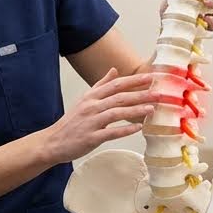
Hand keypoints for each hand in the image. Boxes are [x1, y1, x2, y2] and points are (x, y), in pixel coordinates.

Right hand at [38, 69, 154, 163]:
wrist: (53, 141)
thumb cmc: (71, 122)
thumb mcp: (84, 99)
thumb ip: (100, 85)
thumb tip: (114, 70)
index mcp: (91, 96)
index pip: (115, 84)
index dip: (133, 80)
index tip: (150, 77)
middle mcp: (91, 106)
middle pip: (119, 97)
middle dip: (140, 94)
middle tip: (158, 93)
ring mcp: (91, 122)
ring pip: (116, 113)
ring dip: (136, 110)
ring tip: (152, 108)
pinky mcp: (91, 137)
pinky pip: (111, 132)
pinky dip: (125, 129)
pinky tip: (138, 128)